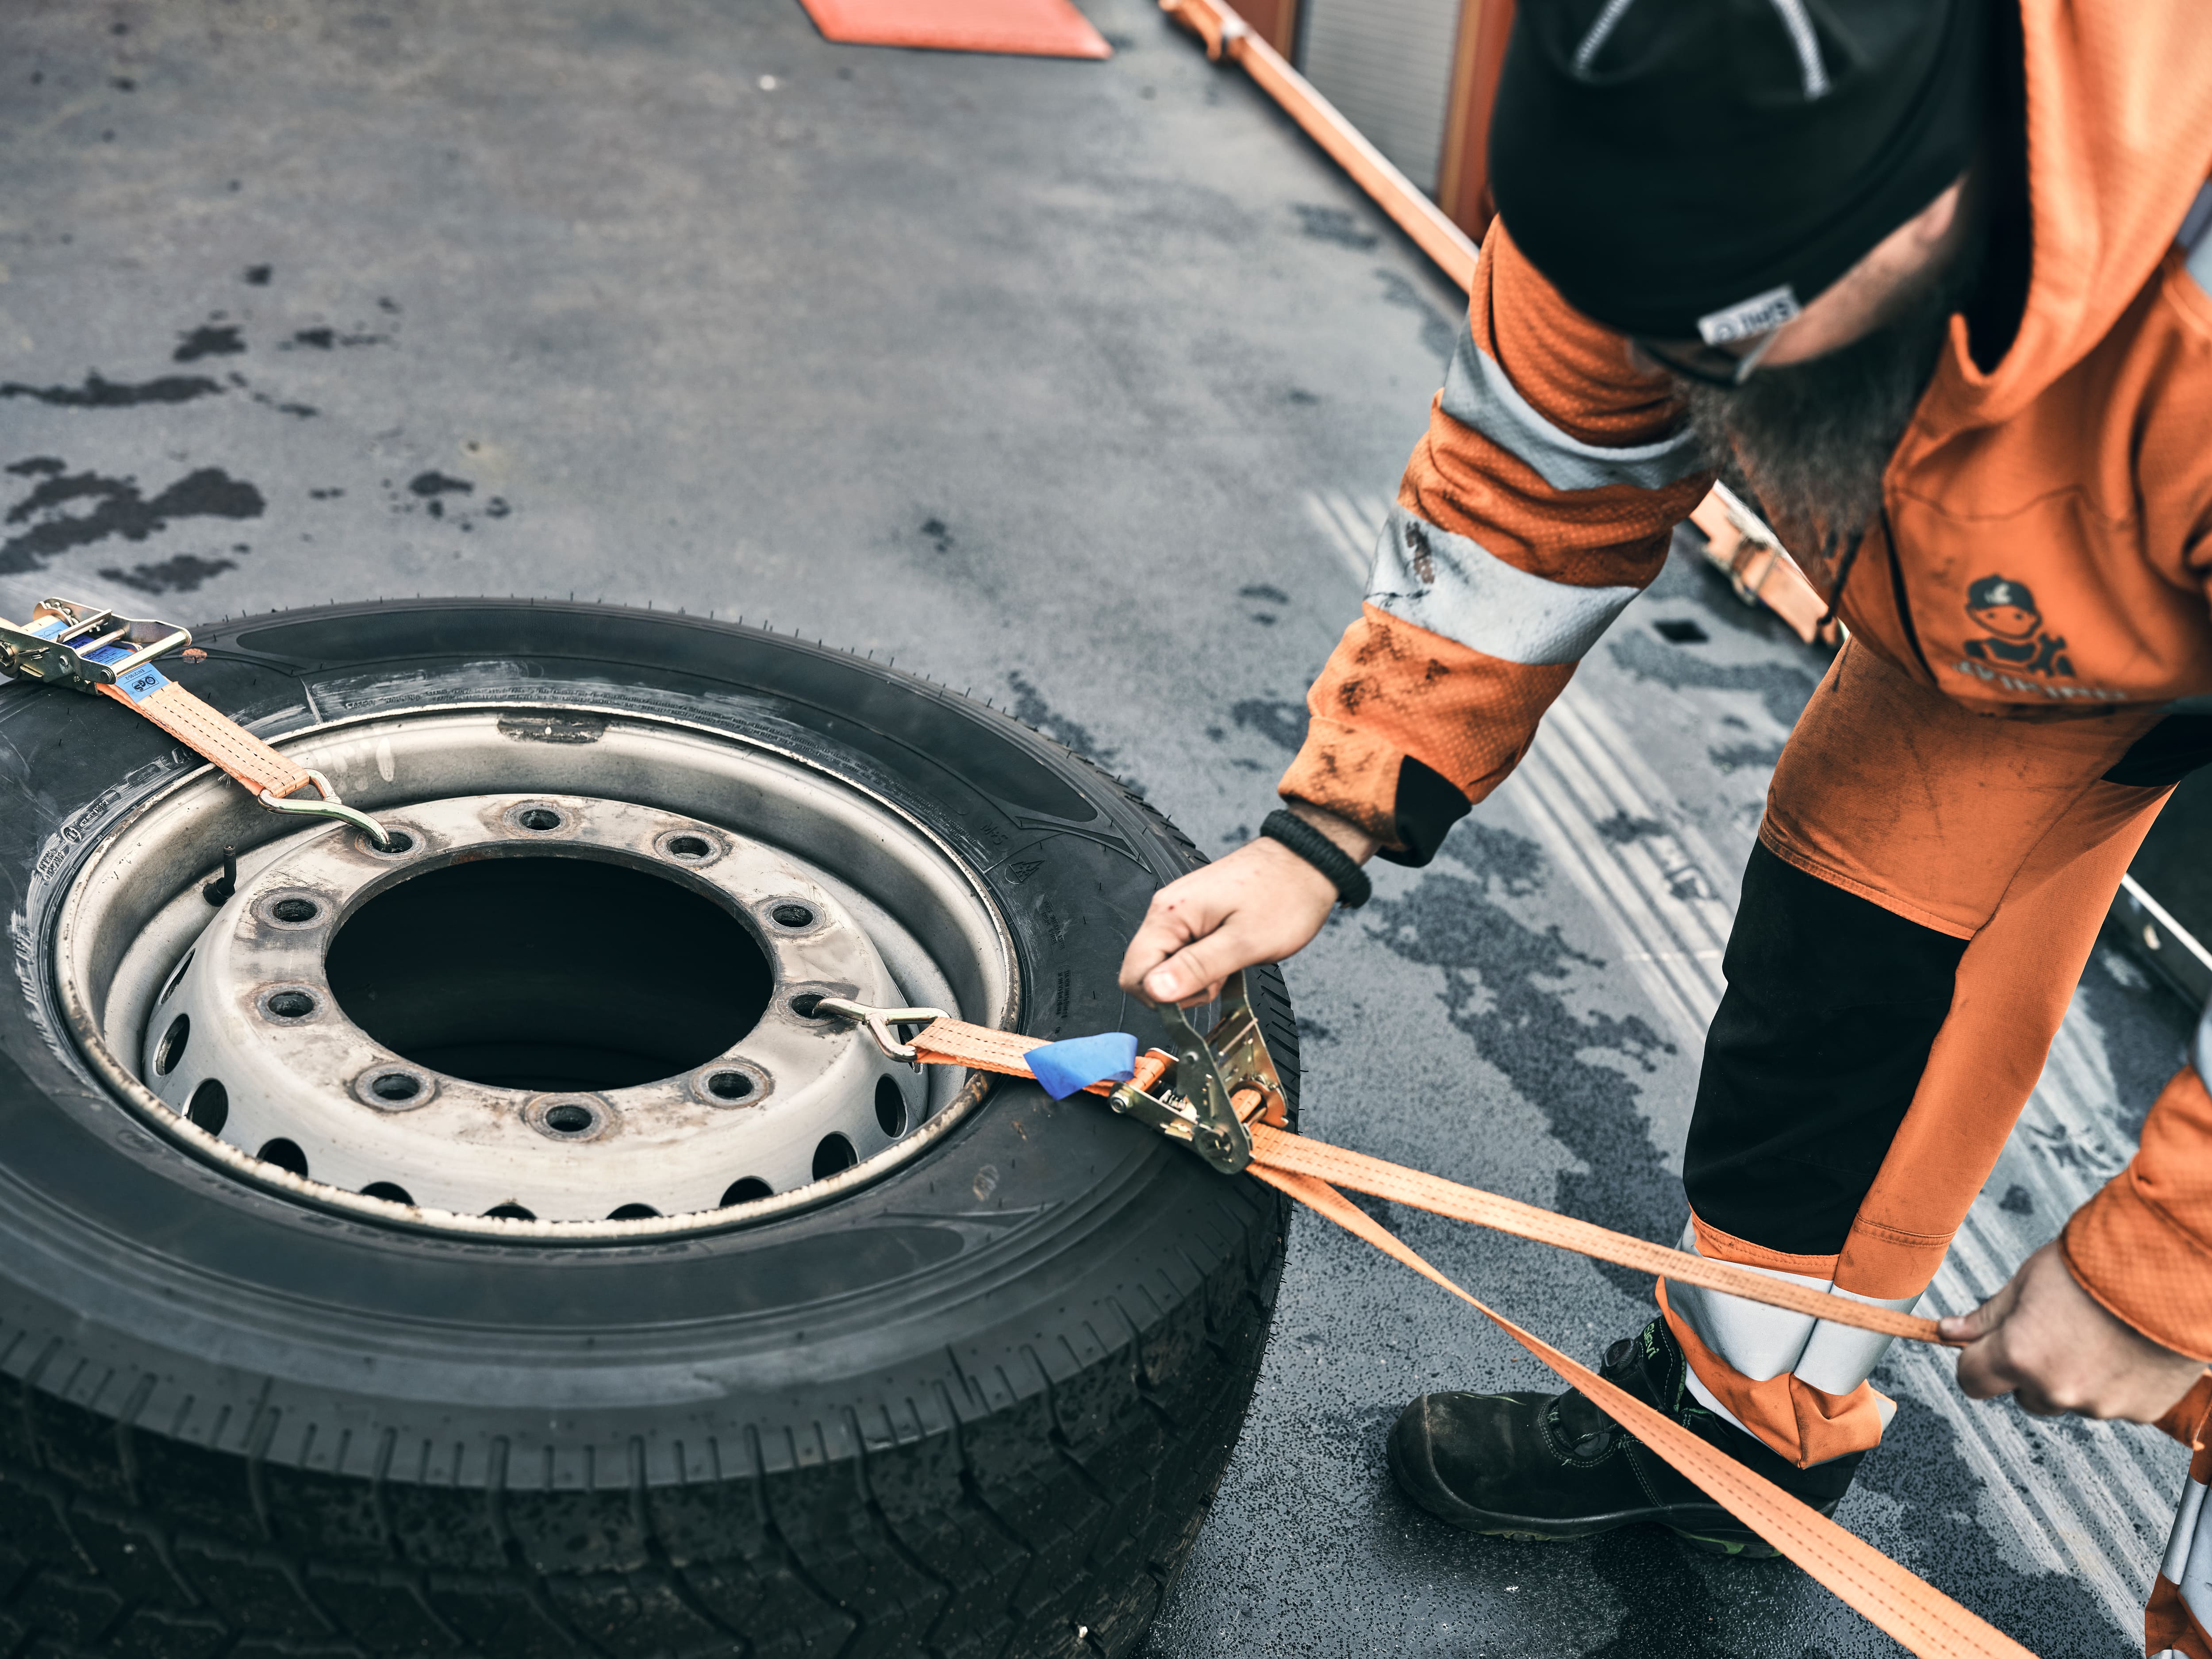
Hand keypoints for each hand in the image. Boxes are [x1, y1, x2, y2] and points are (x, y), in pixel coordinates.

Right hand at [1118, 807, 1375, 1006]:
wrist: (1306, 863)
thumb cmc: (1284, 896)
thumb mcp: (1244, 943)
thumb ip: (1196, 969)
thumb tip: (1155, 992)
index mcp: (1170, 914)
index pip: (1133, 975)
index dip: (1162, 998)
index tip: (1199, 995)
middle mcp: (1166, 910)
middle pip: (1146, 972)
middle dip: (1180, 989)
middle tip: (1218, 978)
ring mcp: (1179, 913)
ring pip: (1166, 966)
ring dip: (1195, 977)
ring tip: (1229, 962)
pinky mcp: (1193, 917)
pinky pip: (1183, 954)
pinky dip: (1204, 965)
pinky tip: (1228, 956)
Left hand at [1941, 1240, 2204, 1421]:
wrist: (2172, 1272)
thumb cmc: (2098, 1267)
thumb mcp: (2028, 1281)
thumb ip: (1989, 1316)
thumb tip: (1950, 1332)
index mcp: (2019, 1356)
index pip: (1973, 1381)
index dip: (1975, 1362)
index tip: (1983, 1348)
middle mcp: (2057, 1389)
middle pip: (2023, 1393)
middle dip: (2029, 1368)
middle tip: (2054, 1329)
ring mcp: (2101, 1405)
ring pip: (2069, 1398)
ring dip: (2073, 1375)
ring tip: (2096, 1332)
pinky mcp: (2141, 1411)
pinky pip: (2111, 1402)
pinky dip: (2113, 1382)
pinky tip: (2125, 1346)